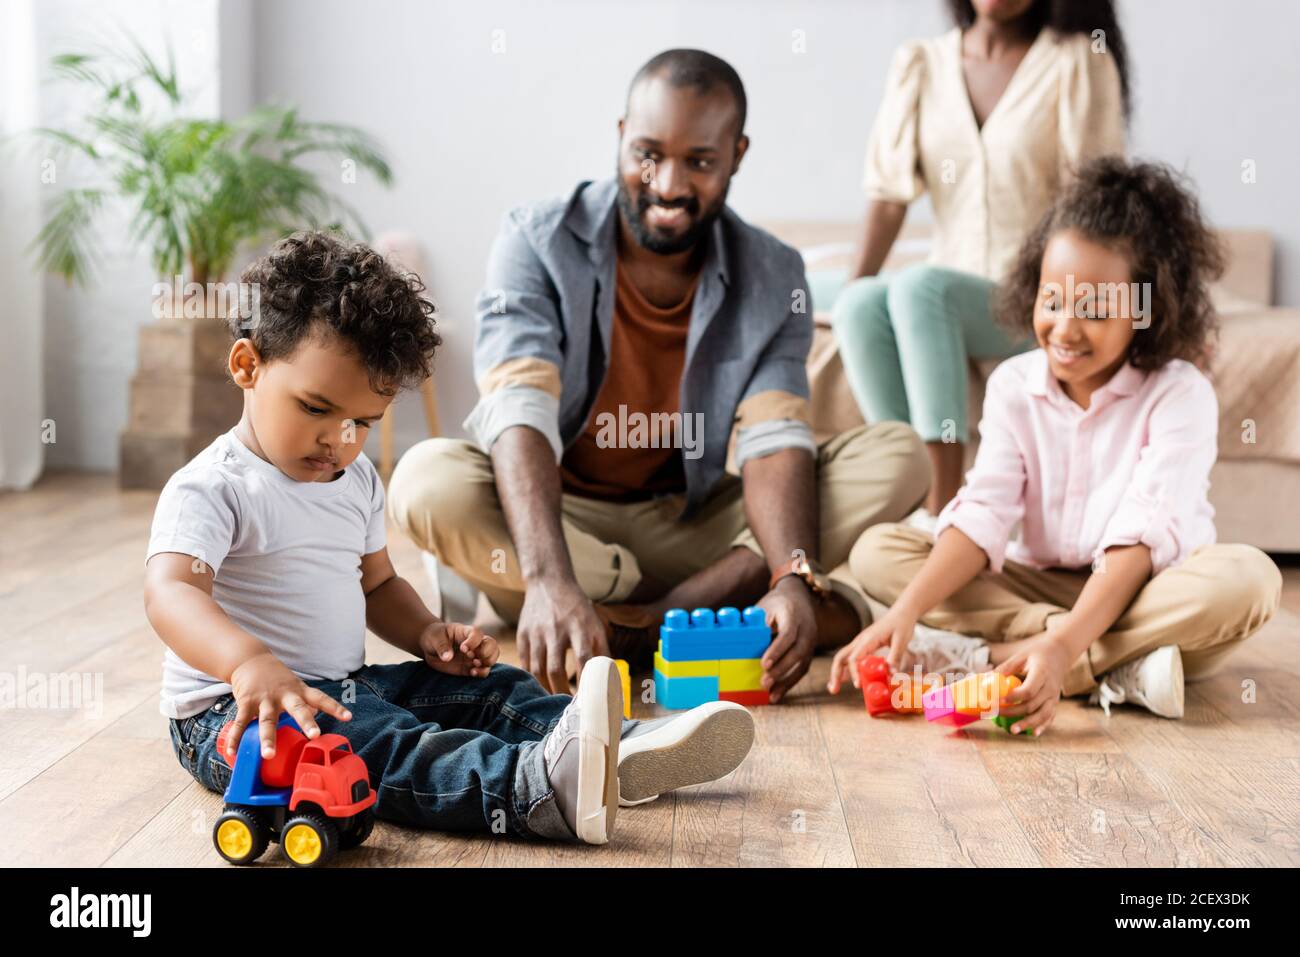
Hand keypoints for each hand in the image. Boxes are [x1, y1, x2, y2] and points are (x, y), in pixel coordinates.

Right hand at [226, 652, 351, 760]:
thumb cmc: (276, 677)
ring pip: (268, 720)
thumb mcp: (295, 686)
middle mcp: (284, 695)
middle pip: (298, 709)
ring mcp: (265, 699)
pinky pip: (241, 722)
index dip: (335, 708)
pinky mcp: (246, 702)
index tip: (348, 717)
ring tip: (268, 755)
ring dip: (268, 738)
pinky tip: (233, 752)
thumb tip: (317, 714)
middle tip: (314, 736)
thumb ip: (305, 701)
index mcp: (298, 691)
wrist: (249, 660)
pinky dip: (236, 738)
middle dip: (306, 722)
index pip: (321, 699)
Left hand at [419, 621, 499, 676]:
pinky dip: (481, 673)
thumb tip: (448, 657)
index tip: (462, 648)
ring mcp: (474, 656)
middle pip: (492, 645)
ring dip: (486, 663)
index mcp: (465, 632)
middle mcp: (474, 644)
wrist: (430, 647)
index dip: (473, 641)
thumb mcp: (435, 638)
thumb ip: (441, 646)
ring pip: (492, 658)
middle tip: (472, 657)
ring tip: (474, 666)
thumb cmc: (434, 637)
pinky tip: (472, 673)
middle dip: (486, 653)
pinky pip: (483, 671)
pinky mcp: (470, 668)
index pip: (477, 634)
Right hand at [516, 578, 608, 692]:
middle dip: (560, 692)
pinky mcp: (523, 634)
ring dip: (545, 689)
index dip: (585, 681)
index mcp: (579, 626)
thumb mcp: (594, 624)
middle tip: (567, 707)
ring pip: (537, 668)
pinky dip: (532, 678)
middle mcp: (556, 629)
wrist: (548, 583)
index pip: (583, 658)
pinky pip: (525, 663)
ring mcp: (537, 632)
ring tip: (553, 701)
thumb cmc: (576, 608)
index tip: (588, 699)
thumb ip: (602, 650)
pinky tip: (539, 687)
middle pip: (555, 668)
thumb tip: (611, 678)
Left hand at [758, 578, 818, 703]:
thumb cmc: (775, 604)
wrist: (798, 596)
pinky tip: (777, 694)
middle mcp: (807, 628)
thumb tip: (741, 645)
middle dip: (781, 669)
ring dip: (786, 680)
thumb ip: (757, 625)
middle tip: (764, 682)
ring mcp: (811, 640)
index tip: (764, 664)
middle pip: (798, 651)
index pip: (788, 634)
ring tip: (770, 693)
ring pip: (803, 663)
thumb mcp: (765, 608)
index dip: (777, 650)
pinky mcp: (810, 651)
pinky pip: (803, 669)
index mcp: (794, 615)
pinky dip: (790, 682)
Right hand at [827, 607, 917, 694]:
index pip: (854, 657)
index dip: (854, 672)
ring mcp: (860, 643)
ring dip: (837, 673)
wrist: (901, 613)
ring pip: (842, 658)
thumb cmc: (901, 625)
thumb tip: (892, 675)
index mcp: (868, 639)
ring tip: (833, 689)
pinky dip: (845, 669)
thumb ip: (895, 657)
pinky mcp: (863, 646)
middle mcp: (860, 641)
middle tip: (834, 690)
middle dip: (835, 674)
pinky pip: (850, 658)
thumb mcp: (901, 641)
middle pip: (840, 657)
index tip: (857, 685)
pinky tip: (845, 680)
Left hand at [995, 631, 1073, 735]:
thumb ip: (1004, 669)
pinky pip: (1050, 717)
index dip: (1013, 697)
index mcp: (1042, 673)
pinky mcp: (1055, 702)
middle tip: (995, 713)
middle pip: (1032, 705)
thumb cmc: (1036, 654)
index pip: (1029, 690)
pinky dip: (1043, 726)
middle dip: (1013, 712)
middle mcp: (1050, 687)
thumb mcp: (1020, 657)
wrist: (1060, 654)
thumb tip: (984, 680)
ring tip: (1012, 730)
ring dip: (1027, 724)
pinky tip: (1033, 734)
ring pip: (1043, 715)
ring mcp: (1054, 697)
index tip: (997, 700)